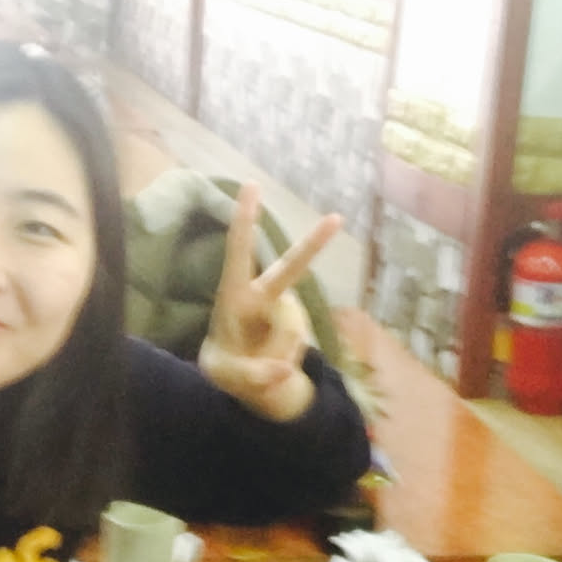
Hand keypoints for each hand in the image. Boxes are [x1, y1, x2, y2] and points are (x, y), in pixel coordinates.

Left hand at [197, 183, 340, 421]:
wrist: (243, 375)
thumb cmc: (226, 365)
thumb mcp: (225, 376)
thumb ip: (250, 375)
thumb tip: (284, 369)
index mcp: (234, 294)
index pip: (239, 251)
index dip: (244, 219)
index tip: (251, 185)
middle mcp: (263, 296)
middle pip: (290, 267)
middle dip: (313, 244)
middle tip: (336, 218)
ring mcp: (284, 309)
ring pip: (292, 333)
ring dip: (277, 355)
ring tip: (258, 367)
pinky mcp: (297, 323)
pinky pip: (297, 347)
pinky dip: (284, 364)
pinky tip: (272, 366)